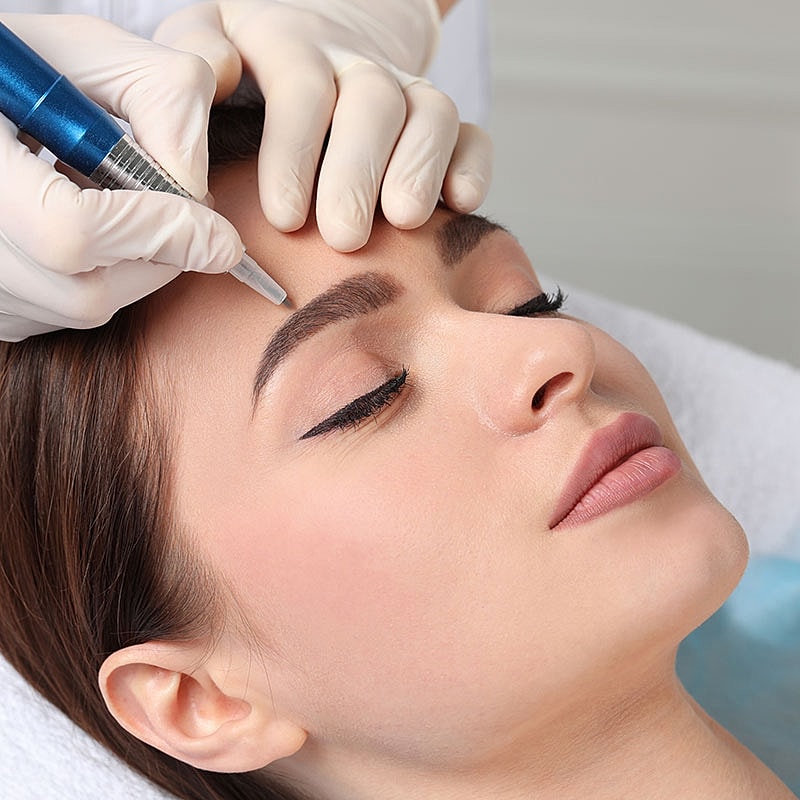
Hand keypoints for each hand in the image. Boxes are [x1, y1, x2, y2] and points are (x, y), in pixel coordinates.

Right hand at [0, 14, 242, 340]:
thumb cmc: (24, 69)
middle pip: (84, 292)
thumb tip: (198, 191)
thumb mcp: (87, 53)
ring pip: (81, 309)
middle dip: (158, 257)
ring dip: (135, 268)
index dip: (157, 233)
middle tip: (183, 218)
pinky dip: (103, 278)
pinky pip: (64, 316)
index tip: (219, 233)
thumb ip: (158, 96)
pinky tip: (95, 229)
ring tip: (126, 209)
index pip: (72, 232)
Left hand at [155, 0, 492, 251]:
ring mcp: (403, 90)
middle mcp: (355, 65)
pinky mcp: (435, 122)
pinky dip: (472, 167)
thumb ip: (194, 56)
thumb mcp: (206, 42)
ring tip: (403, 220)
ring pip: (431, 111)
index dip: (296, 152)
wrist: (310, 35)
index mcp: (292, 45)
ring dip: (421, 168)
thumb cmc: (246, 66)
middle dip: (359, 173)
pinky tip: (460, 203)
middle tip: (343, 237)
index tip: (286, 217)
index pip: (302, 88)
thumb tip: (217, 73)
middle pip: (374, 101)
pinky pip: (471, 133)